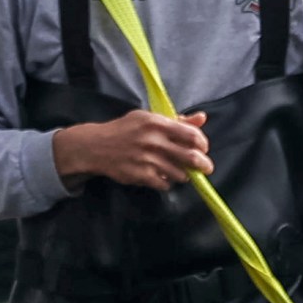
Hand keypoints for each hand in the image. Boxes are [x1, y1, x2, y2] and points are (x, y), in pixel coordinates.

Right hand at [51, 109, 211, 190]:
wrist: (96, 145)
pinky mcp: (140, 175)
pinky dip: (167, 182)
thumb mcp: (149, 118)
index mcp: (157, 123)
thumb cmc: (126, 130)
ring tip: (178, 171)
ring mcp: (146, 159)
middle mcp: (153, 141)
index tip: (203, 148)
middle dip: (203, 165)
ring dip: (183, 174)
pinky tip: (162, 176)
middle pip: (190, 157)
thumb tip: (202, 118)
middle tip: (206, 168)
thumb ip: (177, 120)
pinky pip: (165, 184)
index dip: (203, 144)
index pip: (192, 135)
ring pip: (180, 173)